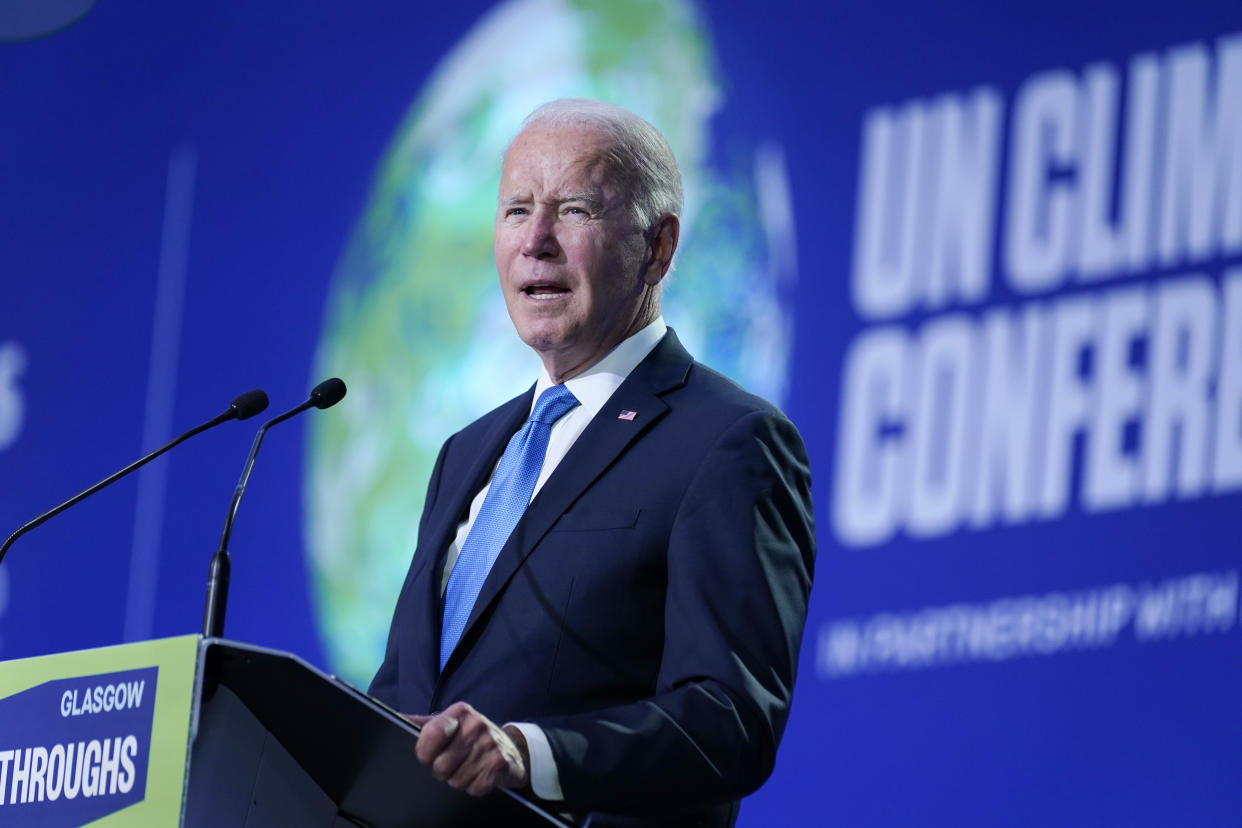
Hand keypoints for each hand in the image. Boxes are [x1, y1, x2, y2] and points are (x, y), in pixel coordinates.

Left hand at [407, 701, 529, 796]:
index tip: (428, 755)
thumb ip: (422, 724)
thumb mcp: (449, 724)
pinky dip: (474, 787)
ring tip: (468, 768)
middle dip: (442, 771)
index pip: (431, 735)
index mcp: (459, 713)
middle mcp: (476, 725)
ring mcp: (489, 744)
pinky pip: (473, 789)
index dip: (424, 753)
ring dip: (459, 780)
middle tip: (452, 763)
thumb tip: (394, 720)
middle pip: (440, 766)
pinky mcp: (500, 764)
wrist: (513, 748)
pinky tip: (480, 775)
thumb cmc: (472, 737)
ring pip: (456, 781)